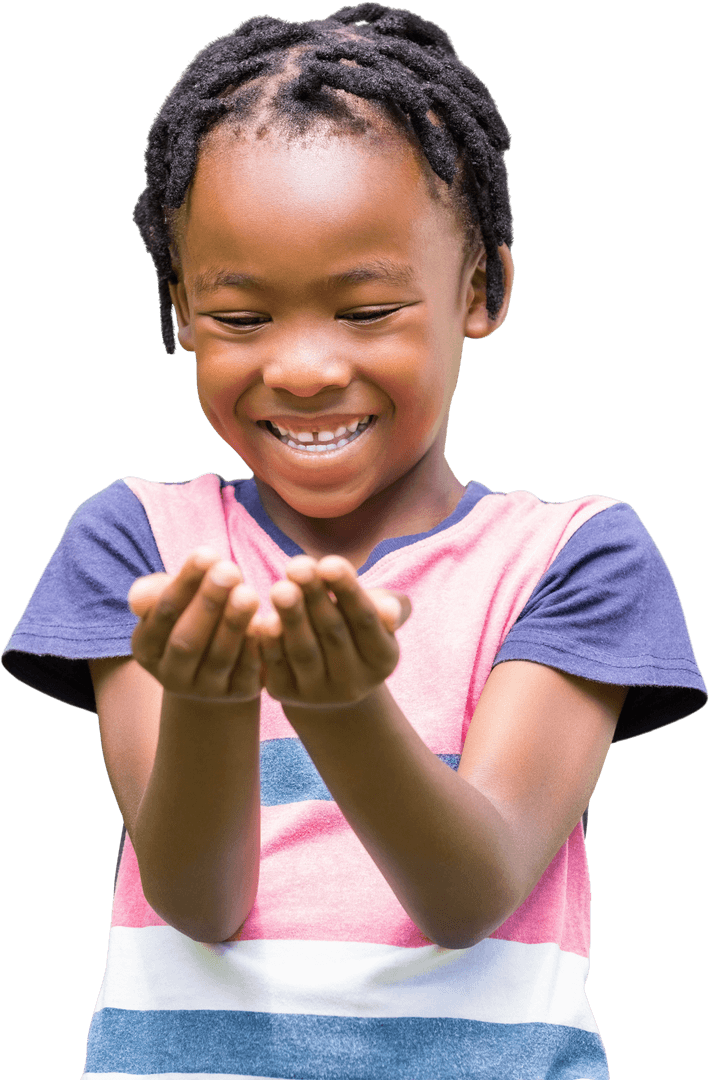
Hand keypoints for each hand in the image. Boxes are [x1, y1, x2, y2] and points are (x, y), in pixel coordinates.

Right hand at [127, 548, 261, 702]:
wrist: (214, 665)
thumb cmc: (190, 616)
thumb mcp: (172, 602)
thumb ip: (156, 593)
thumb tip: (139, 597)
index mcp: (147, 648)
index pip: (163, 614)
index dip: (184, 584)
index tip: (207, 554)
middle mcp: (171, 675)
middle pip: (187, 641)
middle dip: (208, 603)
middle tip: (229, 570)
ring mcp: (206, 689)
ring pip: (219, 657)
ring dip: (234, 624)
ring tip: (249, 593)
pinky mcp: (239, 693)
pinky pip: (248, 671)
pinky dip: (256, 647)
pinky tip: (267, 622)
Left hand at [256, 555, 410, 708]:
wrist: (326, 673)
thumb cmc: (354, 625)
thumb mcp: (378, 612)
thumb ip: (390, 606)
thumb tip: (389, 611)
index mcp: (382, 659)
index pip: (365, 620)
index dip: (347, 591)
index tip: (329, 563)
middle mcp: (354, 683)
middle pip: (333, 634)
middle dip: (314, 597)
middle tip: (297, 566)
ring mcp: (318, 693)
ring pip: (303, 652)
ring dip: (291, 618)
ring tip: (280, 588)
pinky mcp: (285, 694)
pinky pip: (276, 666)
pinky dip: (270, 642)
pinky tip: (263, 619)